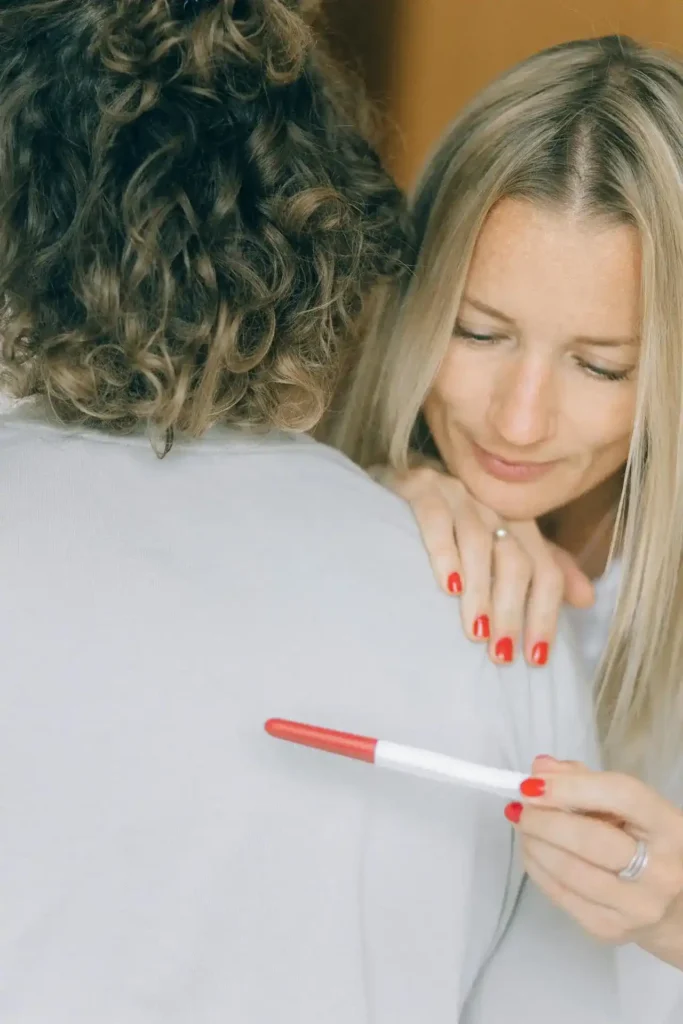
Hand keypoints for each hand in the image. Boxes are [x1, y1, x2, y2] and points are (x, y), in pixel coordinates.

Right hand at [373, 463, 593, 666]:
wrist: (388, 488)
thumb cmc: (444, 529)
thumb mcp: (496, 548)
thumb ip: (539, 569)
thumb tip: (587, 598)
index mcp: (515, 521)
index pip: (544, 569)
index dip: (545, 614)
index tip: (534, 660)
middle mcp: (490, 504)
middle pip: (516, 559)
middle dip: (513, 611)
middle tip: (501, 654)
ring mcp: (454, 492)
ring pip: (480, 542)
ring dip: (481, 592)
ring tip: (476, 631)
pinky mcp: (417, 488)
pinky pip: (437, 520)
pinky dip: (445, 554)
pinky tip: (447, 587)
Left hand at [507, 757, 682, 967]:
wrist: (672, 908)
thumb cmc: (646, 844)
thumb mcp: (627, 807)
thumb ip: (584, 781)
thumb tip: (539, 769)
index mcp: (671, 828)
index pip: (621, 797)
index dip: (572, 787)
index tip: (532, 783)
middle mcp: (661, 871)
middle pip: (590, 839)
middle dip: (544, 820)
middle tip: (520, 808)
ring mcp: (636, 906)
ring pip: (569, 870)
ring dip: (534, 844)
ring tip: (523, 827)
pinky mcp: (610, 929)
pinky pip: (560, 895)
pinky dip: (537, 868)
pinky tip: (532, 851)